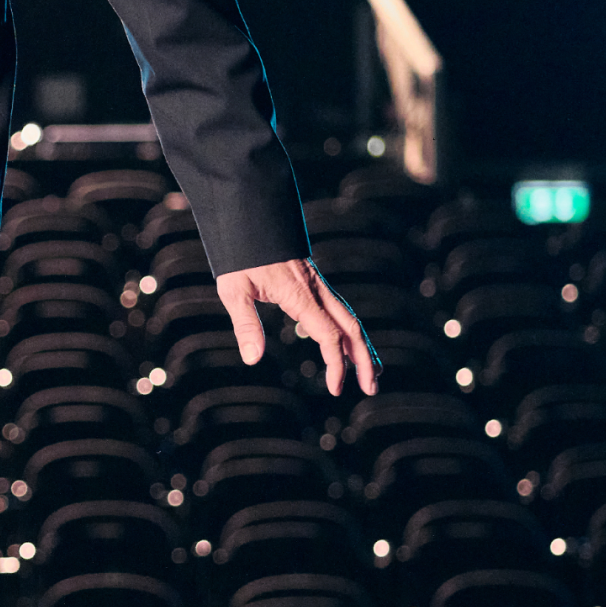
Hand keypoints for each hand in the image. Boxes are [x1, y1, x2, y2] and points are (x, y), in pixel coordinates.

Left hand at [216, 258, 379, 396]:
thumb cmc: (239, 255)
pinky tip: (346, 344)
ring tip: (372, 371)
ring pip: (349, 317)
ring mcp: (317, 284)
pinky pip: (338, 308)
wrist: (249, 218)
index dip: (336, 364)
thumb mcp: (233, 290)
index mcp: (300, 295)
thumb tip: (252, 359)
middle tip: (371, 388)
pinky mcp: (312, 281)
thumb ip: (246, 324)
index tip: (335, 388)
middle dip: (364, 359)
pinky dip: (348, 329)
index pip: (329, 335)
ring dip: (362, 346)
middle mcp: (316, 290)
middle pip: (351, 327)